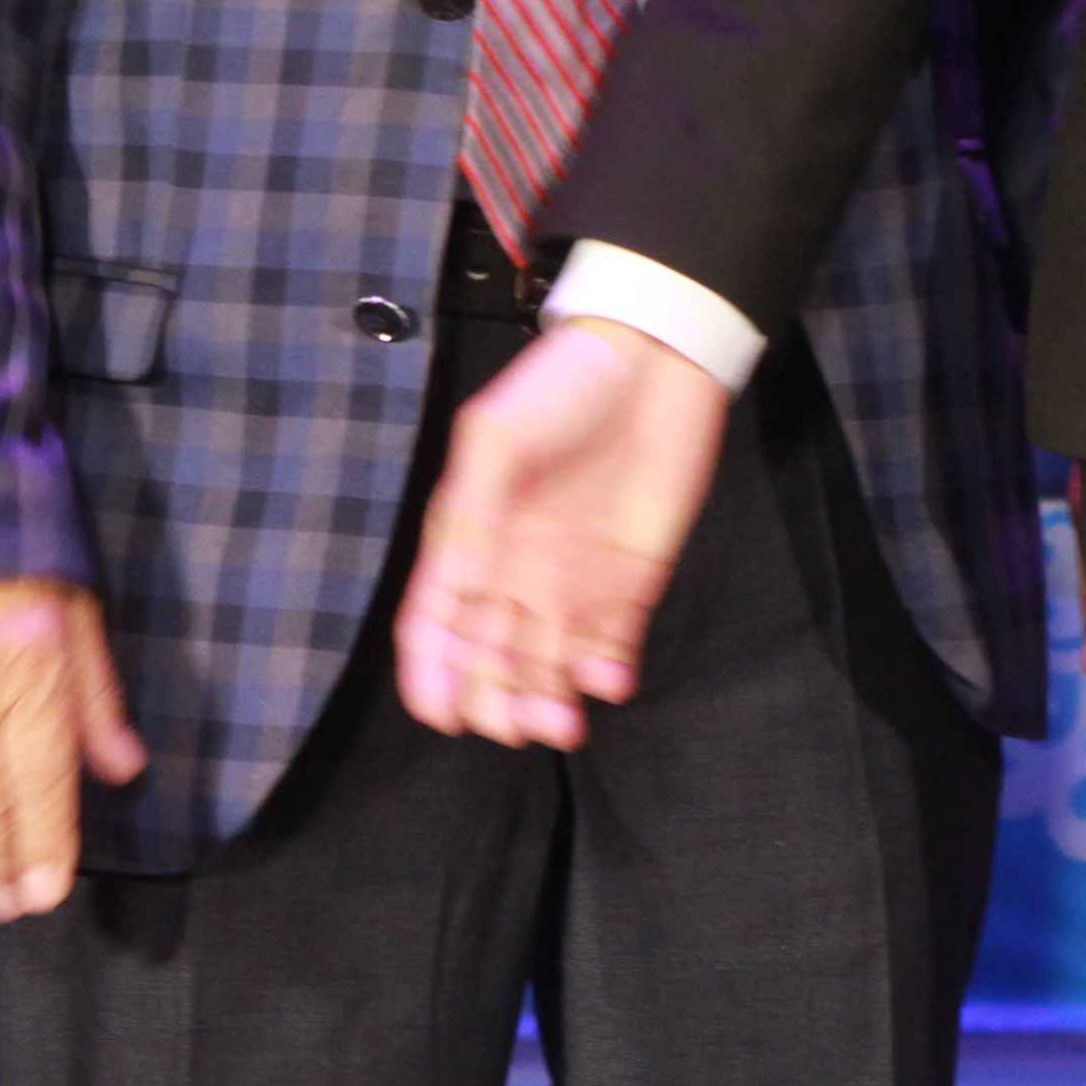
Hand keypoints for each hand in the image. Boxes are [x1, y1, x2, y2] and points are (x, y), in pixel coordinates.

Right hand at [393, 319, 735, 749]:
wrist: (653, 359)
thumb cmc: (563, 384)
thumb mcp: (497, 439)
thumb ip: (474, 516)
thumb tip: (459, 590)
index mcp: (469, 537)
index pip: (436, 622)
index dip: (431, 671)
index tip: (440, 713)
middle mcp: (514, 569)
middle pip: (491, 657)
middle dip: (494, 698)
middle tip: (510, 725)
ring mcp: (572, 579)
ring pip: (549, 664)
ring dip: (549, 699)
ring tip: (561, 722)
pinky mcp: (628, 582)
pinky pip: (611, 645)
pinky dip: (606, 673)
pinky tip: (608, 682)